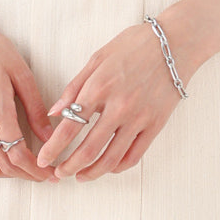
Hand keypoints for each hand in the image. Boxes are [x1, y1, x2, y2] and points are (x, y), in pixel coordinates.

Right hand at [0, 10, 59, 182]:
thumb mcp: (22, 74)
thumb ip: (36, 108)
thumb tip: (51, 136)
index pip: (18, 153)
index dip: (37, 169)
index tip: (51, 172)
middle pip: (4, 166)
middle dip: (27, 175)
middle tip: (45, 175)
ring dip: (10, 173)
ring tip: (29, 169)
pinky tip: (10, 156)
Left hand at [36, 22, 185, 181]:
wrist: (176, 43)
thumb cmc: (134, 45)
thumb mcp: (98, 58)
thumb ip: (74, 86)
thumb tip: (54, 112)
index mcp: (100, 87)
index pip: (70, 126)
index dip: (53, 148)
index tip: (43, 159)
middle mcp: (119, 106)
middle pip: (88, 149)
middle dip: (68, 166)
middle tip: (58, 173)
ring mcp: (139, 118)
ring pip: (111, 158)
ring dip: (91, 172)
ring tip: (80, 176)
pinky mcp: (155, 125)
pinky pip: (134, 155)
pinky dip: (117, 166)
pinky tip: (107, 166)